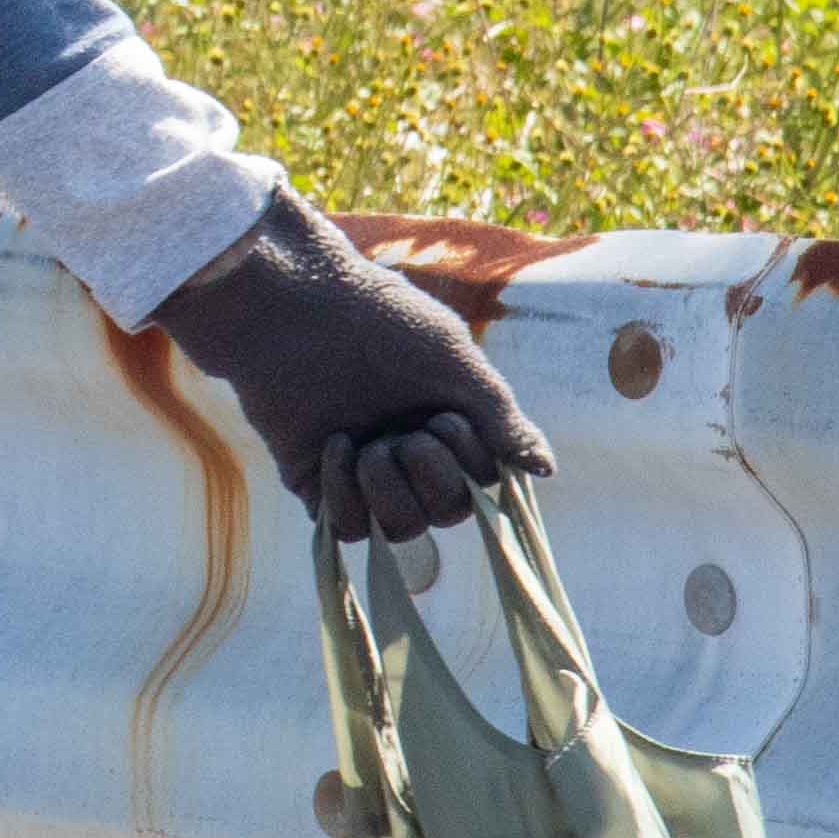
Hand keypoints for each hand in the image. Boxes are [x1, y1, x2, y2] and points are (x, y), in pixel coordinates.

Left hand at [148, 192, 556, 548]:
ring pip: (400, 531)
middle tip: (406, 435)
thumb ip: (499, 417)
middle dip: (433, 479)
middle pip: (447, 513)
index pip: (485, 484)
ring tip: (368, 445)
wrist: (292, 307)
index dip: (470, 466)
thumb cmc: (378, 320)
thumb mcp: (453, 361)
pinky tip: (337, 447)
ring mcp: (364, 471)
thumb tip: (545, 470)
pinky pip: (347, 529)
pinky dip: (346, 496)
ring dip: (390, 494)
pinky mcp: (318, 482)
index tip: (443, 418)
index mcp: (448, 422)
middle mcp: (410, 451)